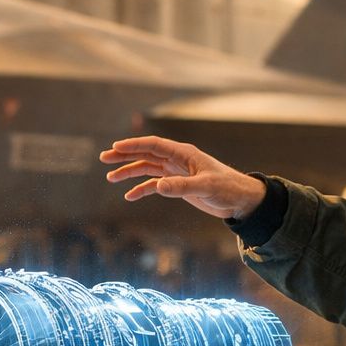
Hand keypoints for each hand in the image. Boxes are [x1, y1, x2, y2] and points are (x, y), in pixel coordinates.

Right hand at [99, 136, 265, 219]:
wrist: (240, 200)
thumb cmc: (227, 188)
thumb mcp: (205, 187)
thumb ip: (181, 187)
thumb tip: (158, 186)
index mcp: (184, 153)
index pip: (154, 145)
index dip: (134, 145)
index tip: (115, 147)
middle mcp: (177, 160)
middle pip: (146, 153)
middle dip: (124, 155)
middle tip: (104, 158)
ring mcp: (176, 172)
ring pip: (147, 167)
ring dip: (129, 172)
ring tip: (110, 177)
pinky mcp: (178, 185)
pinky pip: (154, 184)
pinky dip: (142, 189)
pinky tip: (129, 196)